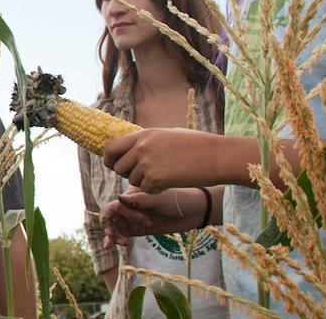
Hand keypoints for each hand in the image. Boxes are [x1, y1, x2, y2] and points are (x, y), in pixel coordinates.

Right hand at [100, 187, 208, 244]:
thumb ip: (138, 201)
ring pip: (115, 226)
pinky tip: (120, 244)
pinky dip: (118, 239)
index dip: (124, 215)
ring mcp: (134, 217)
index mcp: (132, 194)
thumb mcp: (159, 199)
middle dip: (109, 228)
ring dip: (112, 236)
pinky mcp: (139, 229)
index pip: (115, 206)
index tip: (144, 222)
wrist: (196, 210)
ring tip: (117, 244)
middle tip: (113, 239)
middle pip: (110, 217)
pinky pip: (124, 233)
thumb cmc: (178, 199)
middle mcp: (130, 205)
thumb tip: (118, 198)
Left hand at [104, 128, 248, 189]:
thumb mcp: (168, 135)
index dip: (109, 159)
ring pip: (132, 180)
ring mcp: (147, 163)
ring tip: (165, 174)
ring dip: (144, 182)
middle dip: (128, 174)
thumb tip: (132, 148)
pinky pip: (145, 190)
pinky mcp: (155, 179)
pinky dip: (155, 189)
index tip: (112, 165)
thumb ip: (148, 141)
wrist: (216, 156)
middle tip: (145, 175)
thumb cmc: (198, 145)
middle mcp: (141, 147)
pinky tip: (171, 181)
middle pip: (118, 168)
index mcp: (144, 134)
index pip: (112, 147)